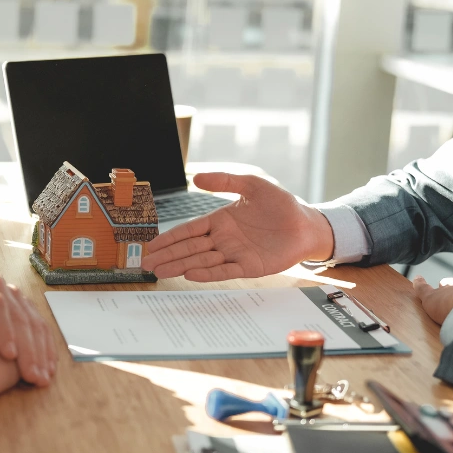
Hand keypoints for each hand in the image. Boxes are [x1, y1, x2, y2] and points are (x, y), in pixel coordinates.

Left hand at [0, 272, 56, 386]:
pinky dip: (45, 347)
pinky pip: (40, 324)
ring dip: (41, 351)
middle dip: (28, 349)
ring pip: (34, 320)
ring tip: (42, 376)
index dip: (4, 330)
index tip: (9, 357)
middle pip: (18, 315)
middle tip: (32, 375)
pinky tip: (47, 366)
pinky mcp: (23, 304)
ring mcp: (13, 293)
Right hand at [141, 173, 333, 281]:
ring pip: (201, 261)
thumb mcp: (251, 184)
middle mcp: (224, 240)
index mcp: (221, 221)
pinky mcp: (249, 267)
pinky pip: (224, 271)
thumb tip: (196, 177)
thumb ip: (225, 181)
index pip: (189, 230)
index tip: (151, 245)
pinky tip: (190, 275)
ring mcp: (235, 254)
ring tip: (159, 272)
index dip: (170, 238)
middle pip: (189, 249)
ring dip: (180, 266)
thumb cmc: (281, 204)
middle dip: (167, 256)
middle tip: (146, 264)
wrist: (307, 224)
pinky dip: (207, 273)